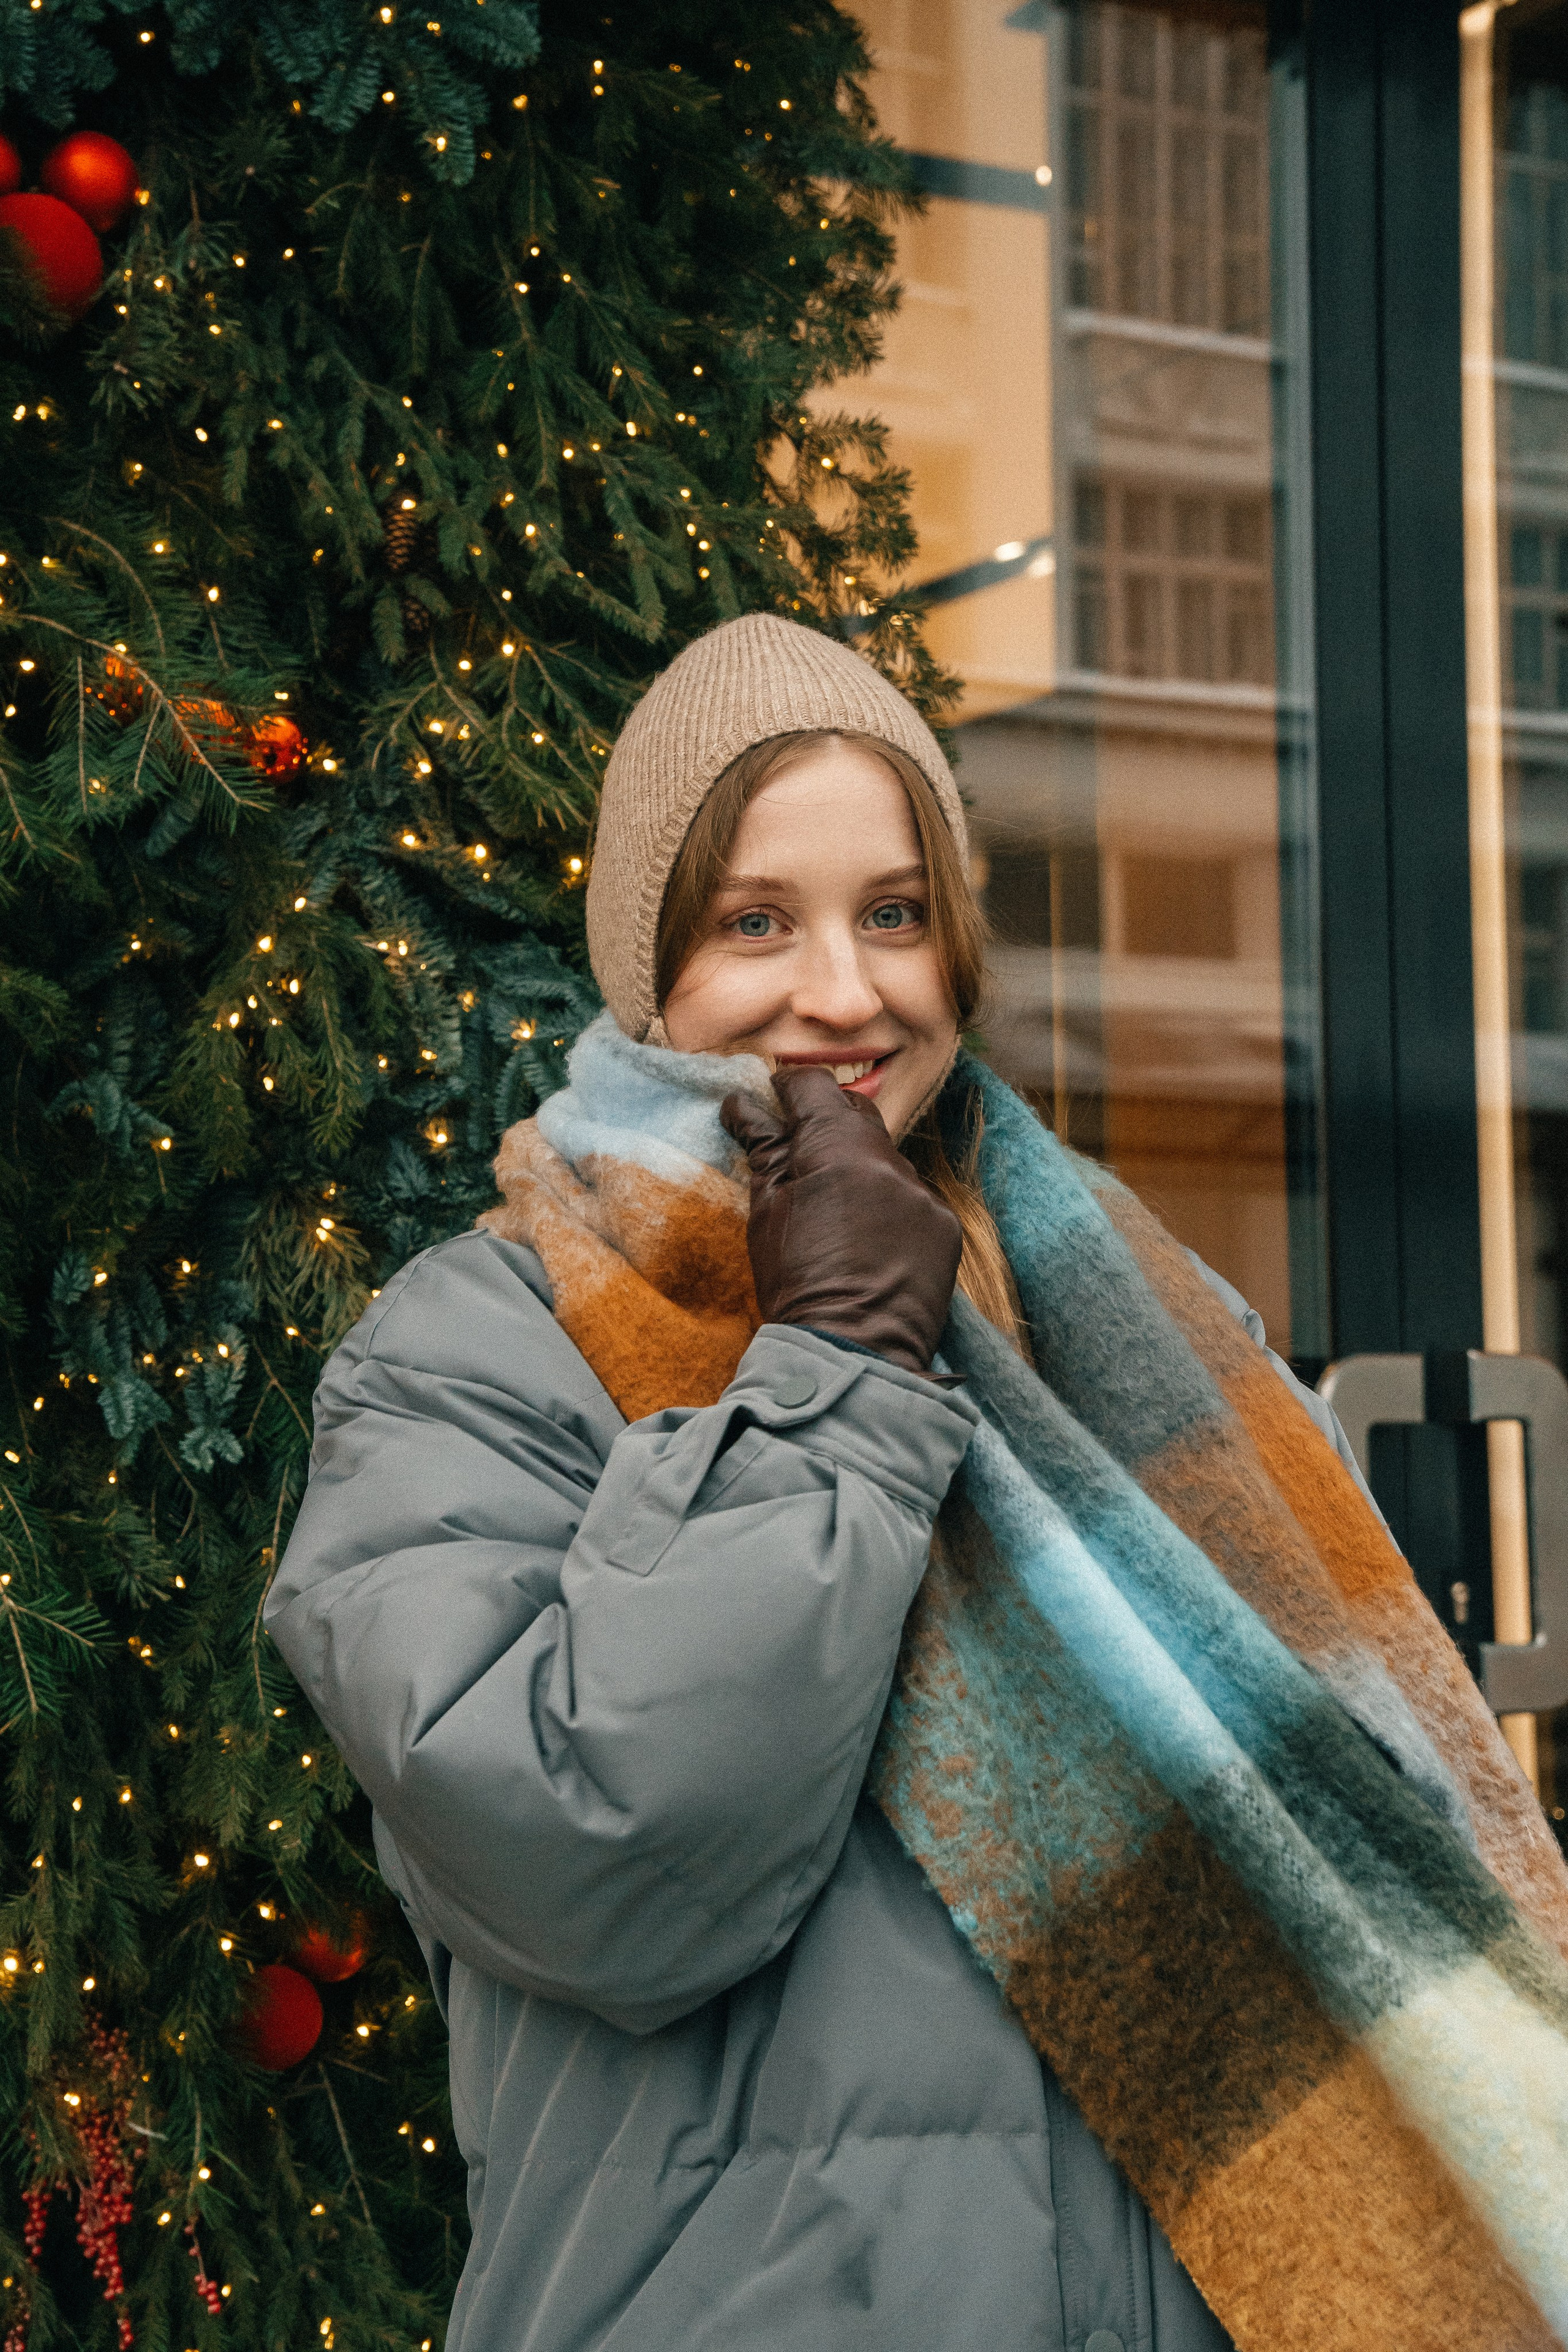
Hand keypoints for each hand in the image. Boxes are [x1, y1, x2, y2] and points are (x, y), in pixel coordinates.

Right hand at [720, 1065, 962, 1376]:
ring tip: (837, 1213)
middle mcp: (890, 1161)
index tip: (775, 1099)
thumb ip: (764, 1149)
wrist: (852, 1354)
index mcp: (837, 1150)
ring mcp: (923, 1193)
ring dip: (861, 1171)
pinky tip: (870, 1241)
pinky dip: (890, 1208)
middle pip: (857, 1113)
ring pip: (886, 1159)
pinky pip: (912, 1198)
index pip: (815, 1087)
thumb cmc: (796, 1286)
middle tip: (800, 1152)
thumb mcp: (766, 1213)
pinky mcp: (946, 1225)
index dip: (789, 1088)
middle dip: (827, 1123)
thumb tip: (742, 1104)